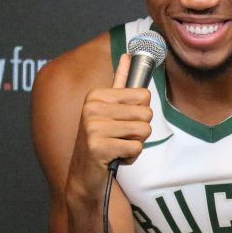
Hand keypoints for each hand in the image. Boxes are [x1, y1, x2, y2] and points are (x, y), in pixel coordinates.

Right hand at [65, 54, 152, 200]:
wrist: (84, 177)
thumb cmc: (102, 142)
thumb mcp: (108, 111)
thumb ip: (119, 83)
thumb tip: (128, 55)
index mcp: (96, 95)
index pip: (144, 95)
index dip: (140, 113)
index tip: (122, 122)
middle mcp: (92, 108)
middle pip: (147, 113)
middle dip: (140, 130)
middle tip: (120, 138)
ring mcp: (93, 127)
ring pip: (144, 131)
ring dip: (136, 144)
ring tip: (117, 147)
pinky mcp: (97, 148)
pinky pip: (136, 148)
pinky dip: (130, 157)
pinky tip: (115, 158)